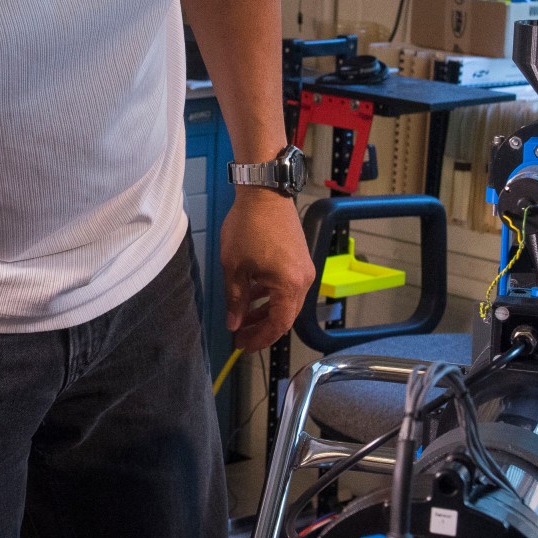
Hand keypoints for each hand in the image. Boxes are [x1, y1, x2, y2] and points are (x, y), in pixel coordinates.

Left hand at [221, 188, 315, 350]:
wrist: (264, 193)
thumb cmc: (248, 227)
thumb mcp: (234, 267)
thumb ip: (235, 300)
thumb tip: (234, 324)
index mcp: (289, 285)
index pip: (278, 324)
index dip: (260, 338)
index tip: (242, 345)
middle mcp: (303, 280)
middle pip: (285, 316)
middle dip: (261, 328)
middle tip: (240, 336)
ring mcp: (304, 269)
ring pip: (286, 301)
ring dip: (265, 311)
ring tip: (242, 317)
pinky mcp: (300, 259)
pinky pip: (287, 286)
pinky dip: (271, 295)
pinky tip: (253, 295)